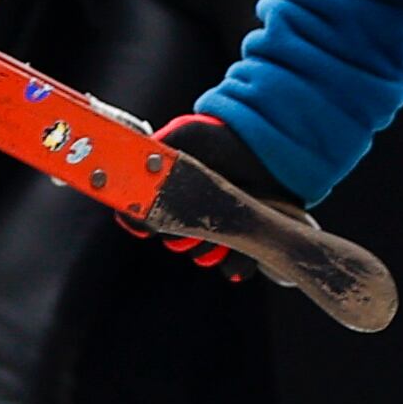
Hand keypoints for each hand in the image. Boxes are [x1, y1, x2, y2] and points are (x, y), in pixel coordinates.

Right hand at [136, 107, 289, 266]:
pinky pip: (232, 268)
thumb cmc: (227, 137)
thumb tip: (129, 182)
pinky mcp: (246, 242)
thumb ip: (154, 153)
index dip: (145, 224)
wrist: (273, 147)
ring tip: (226, 226)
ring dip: (210, 249)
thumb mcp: (186, 136)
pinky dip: (236, 263)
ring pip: (200, 257)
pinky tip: (242, 249)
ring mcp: (219, 228)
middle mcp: (192, 210)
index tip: (151, 227)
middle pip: (172, 241)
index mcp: (171, 189)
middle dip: (183, 236)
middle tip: (198, 220)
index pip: (144, 218)